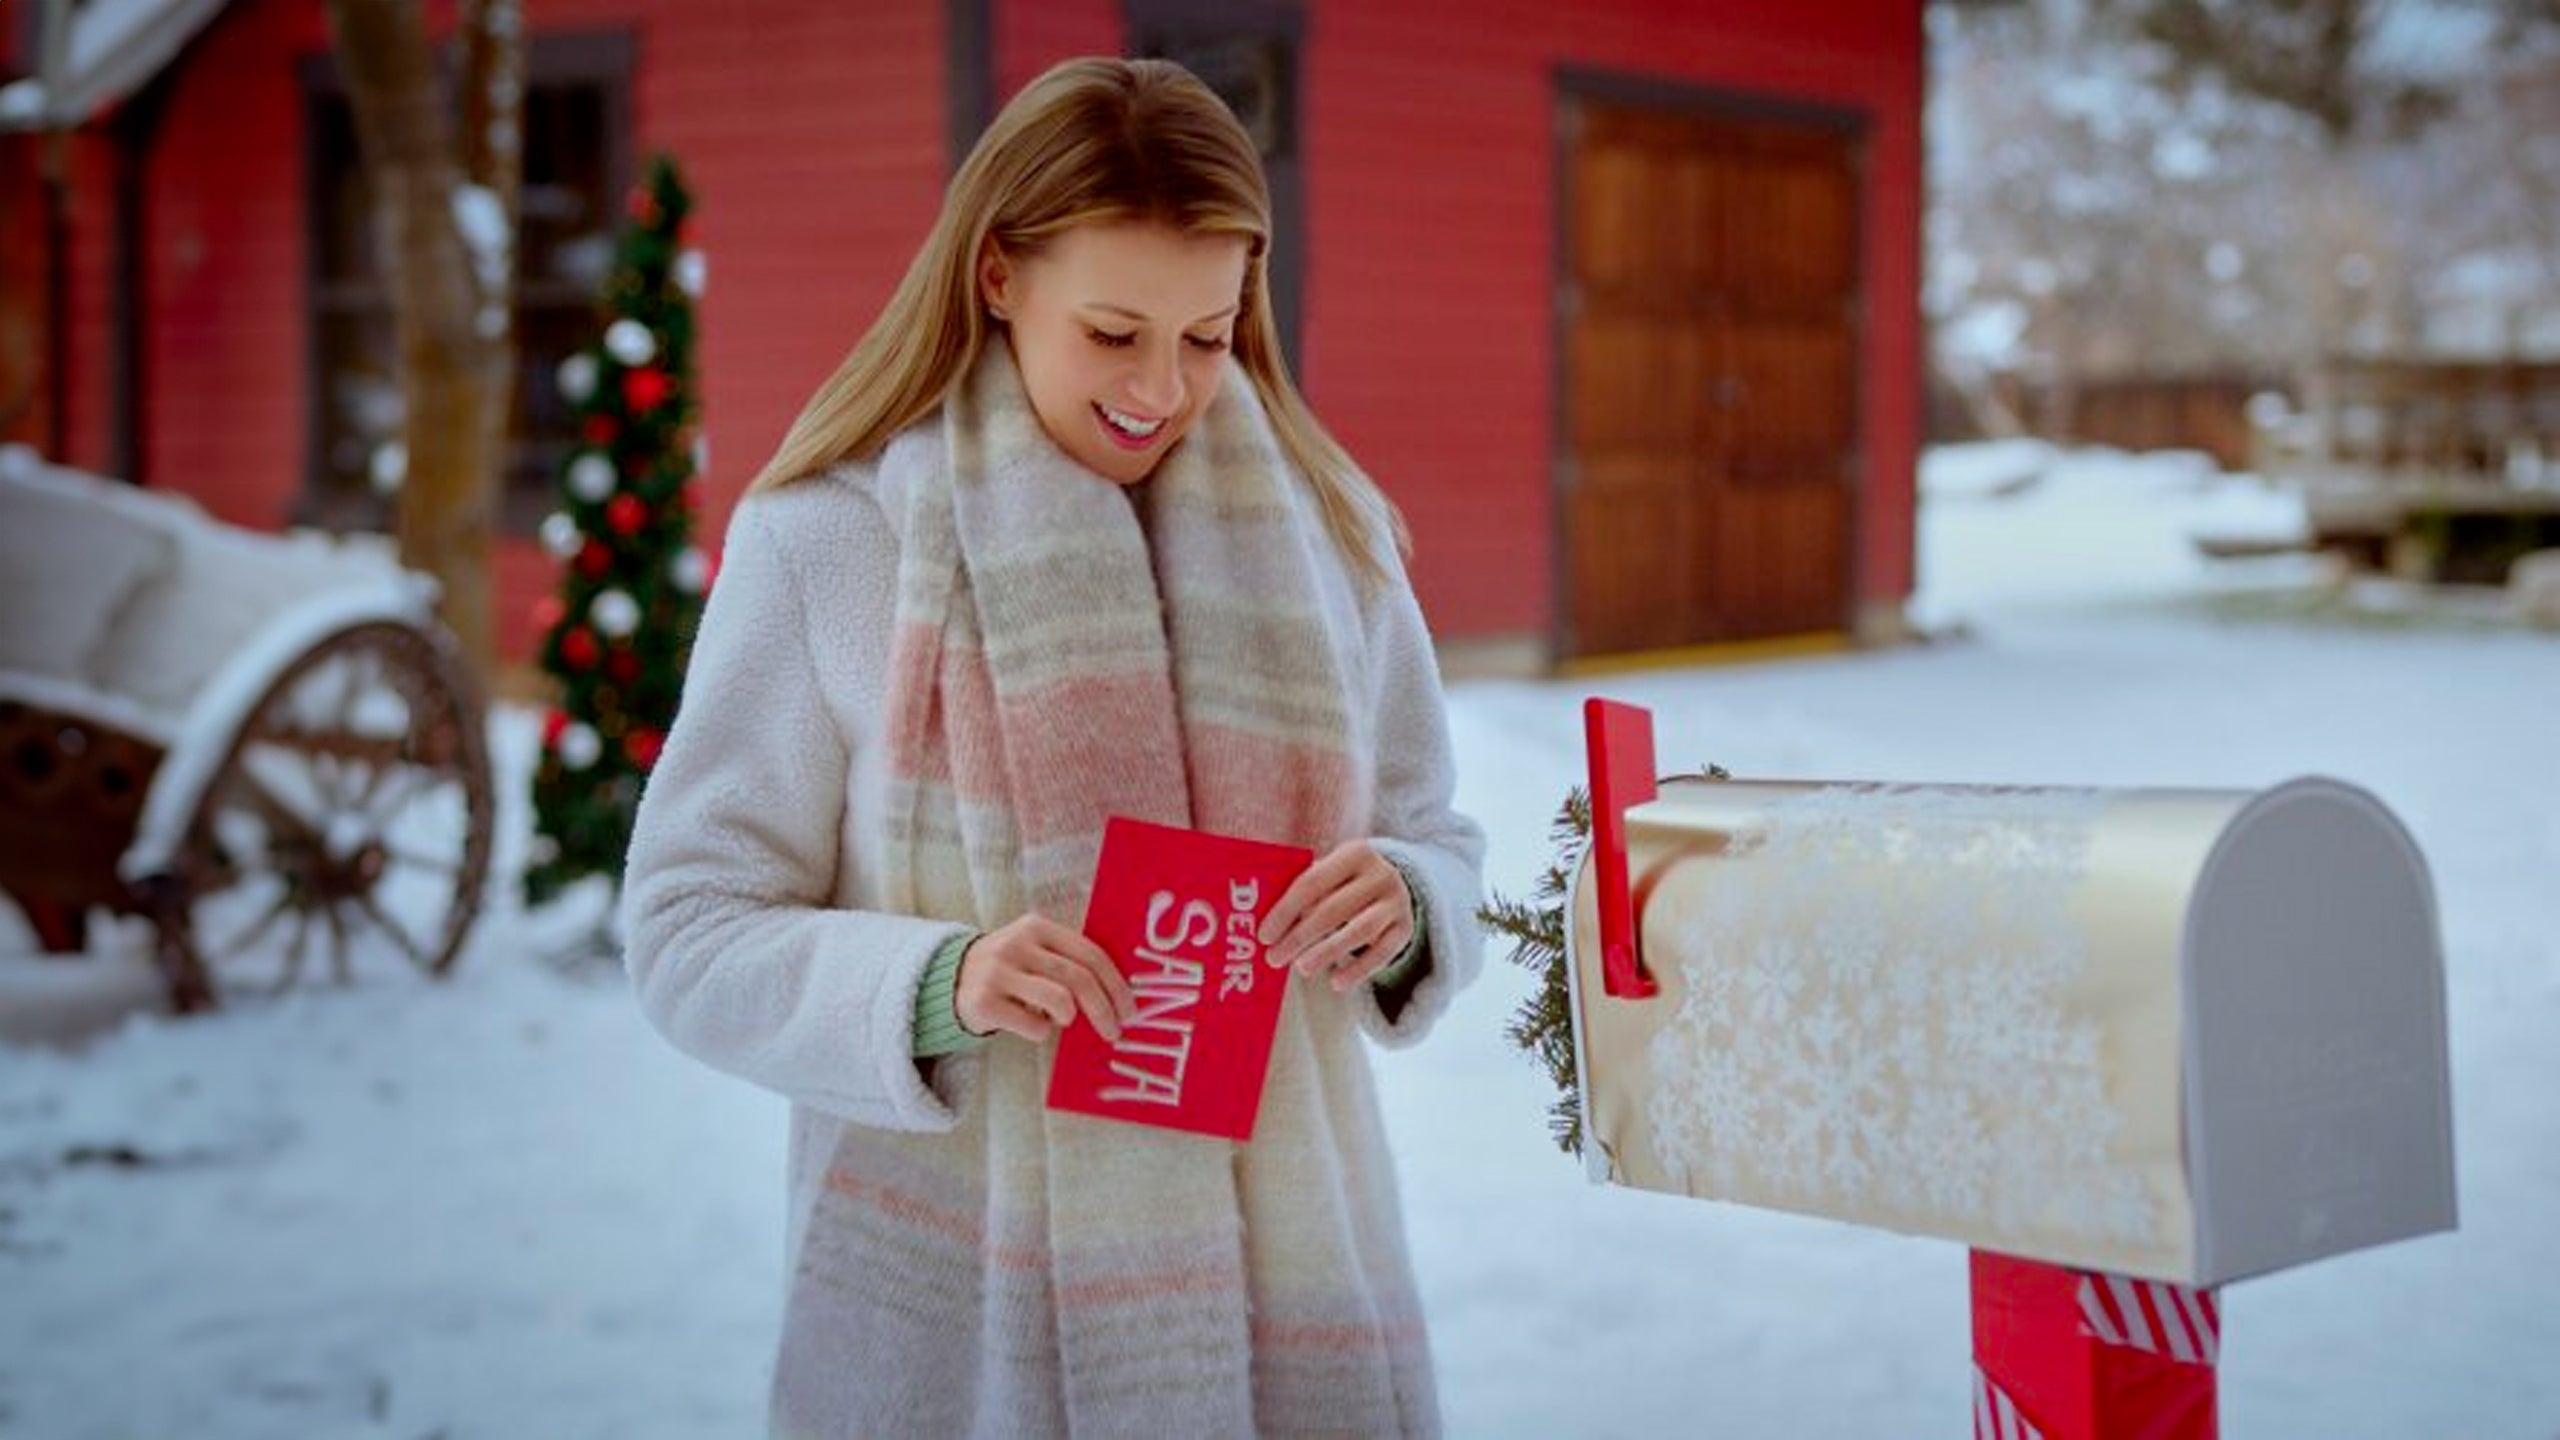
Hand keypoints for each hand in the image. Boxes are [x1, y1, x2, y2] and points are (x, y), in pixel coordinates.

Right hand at [953, 914, 1135, 1044]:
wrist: (948, 980)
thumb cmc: (1008, 970)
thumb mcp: (1034, 952)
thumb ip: (1068, 961)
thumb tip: (1117, 995)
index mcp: (1037, 927)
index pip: (1090, 954)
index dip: (1116, 985)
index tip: (1129, 1010)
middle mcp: (1017, 945)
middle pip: (1079, 979)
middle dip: (1104, 1009)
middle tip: (1114, 1032)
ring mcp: (998, 972)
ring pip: (1060, 1001)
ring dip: (1068, 1018)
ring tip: (1058, 1020)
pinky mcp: (984, 1001)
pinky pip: (1033, 1026)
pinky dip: (1040, 1032)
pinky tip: (1028, 1023)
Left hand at [1257, 841, 1413, 992]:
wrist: (1395, 885)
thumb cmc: (1344, 884)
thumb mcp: (1329, 875)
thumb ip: (1301, 891)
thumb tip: (1265, 924)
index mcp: (1355, 853)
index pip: (1312, 882)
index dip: (1286, 910)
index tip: (1264, 935)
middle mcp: (1380, 874)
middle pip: (1334, 909)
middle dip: (1300, 937)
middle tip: (1275, 958)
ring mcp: (1397, 902)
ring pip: (1360, 931)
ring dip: (1327, 952)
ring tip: (1302, 969)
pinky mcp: (1405, 928)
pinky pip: (1382, 953)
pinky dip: (1358, 970)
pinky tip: (1336, 983)